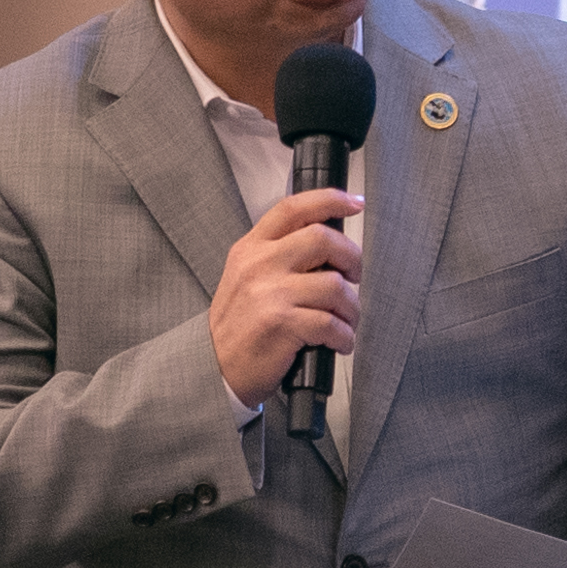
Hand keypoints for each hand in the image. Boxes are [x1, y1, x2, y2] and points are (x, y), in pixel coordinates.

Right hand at [209, 184, 362, 403]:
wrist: (212, 367)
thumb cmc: (238, 325)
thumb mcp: (246, 277)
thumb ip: (279, 255)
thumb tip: (328, 243)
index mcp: (251, 248)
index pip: (293, 209)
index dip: (330, 200)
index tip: (354, 204)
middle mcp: (259, 265)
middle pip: (322, 238)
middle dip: (351, 257)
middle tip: (354, 275)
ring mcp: (270, 294)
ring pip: (335, 285)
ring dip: (351, 307)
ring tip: (345, 320)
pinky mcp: (281, 324)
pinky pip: (331, 324)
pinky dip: (345, 336)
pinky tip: (339, 342)